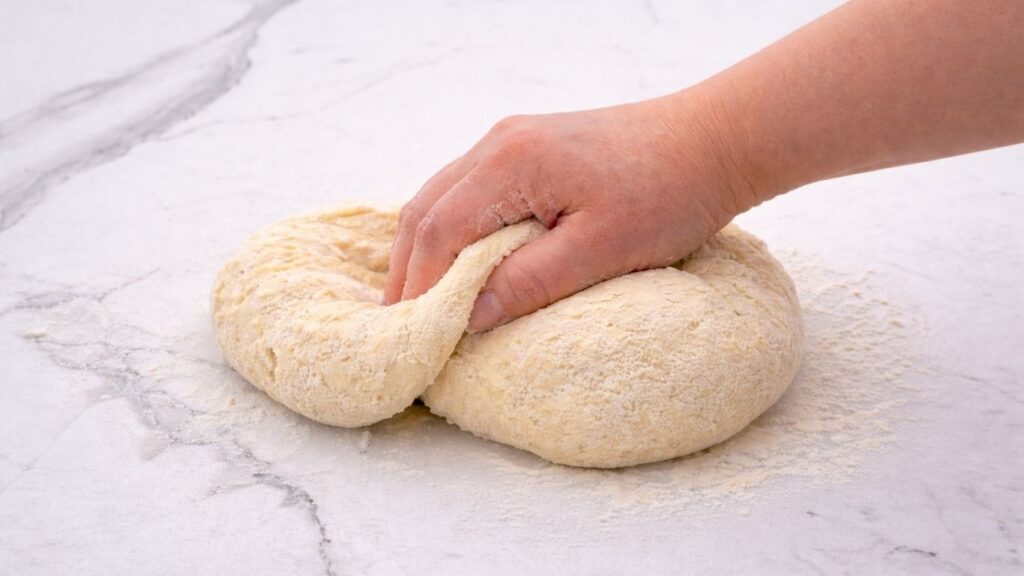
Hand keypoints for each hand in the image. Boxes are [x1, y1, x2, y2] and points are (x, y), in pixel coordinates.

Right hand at [383, 91, 757, 331]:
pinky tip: (457, 258)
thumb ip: (529, 281)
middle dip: (407, 270)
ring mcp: (512, 138)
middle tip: (399, 325)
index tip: (409, 336)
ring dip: (425, 248)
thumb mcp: (602, 249)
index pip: (438, 232)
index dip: (418, 287)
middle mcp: (500, 143)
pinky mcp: (529, 145)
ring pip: (442, 196)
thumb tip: (468, 317)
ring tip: (420, 299)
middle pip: (427, 210)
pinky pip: (468, 187)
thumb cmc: (669, 192)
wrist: (713, 140)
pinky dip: (451, 227)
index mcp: (511, 163)